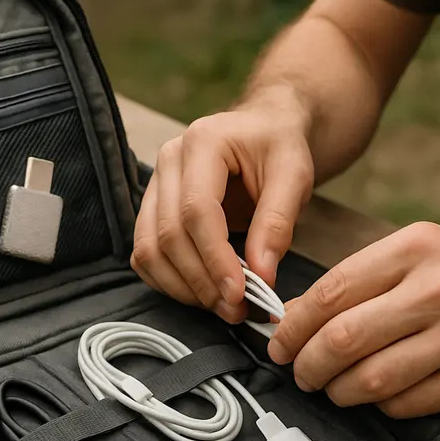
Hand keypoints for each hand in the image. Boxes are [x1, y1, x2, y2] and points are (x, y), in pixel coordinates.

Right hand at [131, 89, 314, 322]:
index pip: (196, 210)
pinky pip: (145, 255)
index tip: (240, 293)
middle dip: (201, 280)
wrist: (264, 130)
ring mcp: (154, 185)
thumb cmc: (280, 148)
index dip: (215, 258)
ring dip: (182, 287)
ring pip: (148, 249)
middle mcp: (168, 161)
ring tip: (222, 307)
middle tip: (235, 310)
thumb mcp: (294, 177)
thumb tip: (262, 275)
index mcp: (203, 142)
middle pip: (168, 234)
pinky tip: (201, 294)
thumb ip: (277, 224)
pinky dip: (168, 282)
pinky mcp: (151, 209)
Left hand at [268, 222, 439, 417]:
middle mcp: (439, 289)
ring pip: (373, 379)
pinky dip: (381, 407)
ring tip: (334, 388)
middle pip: (345, 339)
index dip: (294, 325)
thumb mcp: (423, 250)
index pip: (333, 291)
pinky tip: (378, 397)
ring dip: (340, 391)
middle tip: (301, 373)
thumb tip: (296, 315)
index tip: (279, 343)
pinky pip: (408, 404)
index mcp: (417, 248)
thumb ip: (363, 277)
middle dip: (308, 365)